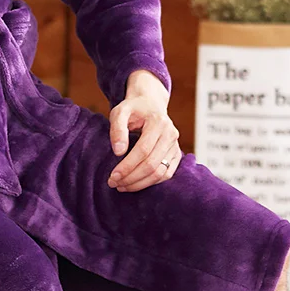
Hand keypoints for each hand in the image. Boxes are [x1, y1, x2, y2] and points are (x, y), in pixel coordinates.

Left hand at [107, 70, 181, 192]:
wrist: (150, 104)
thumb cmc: (132, 108)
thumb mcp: (119, 111)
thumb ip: (117, 129)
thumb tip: (118, 152)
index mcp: (158, 122)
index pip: (143, 151)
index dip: (127, 166)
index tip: (113, 176)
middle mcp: (171, 134)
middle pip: (152, 164)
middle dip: (132, 178)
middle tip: (114, 184)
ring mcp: (176, 145)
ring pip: (161, 173)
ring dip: (141, 183)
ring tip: (122, 186)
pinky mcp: (177, 154)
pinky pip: (167, 174)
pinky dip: (152, 182)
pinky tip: (136, 184)